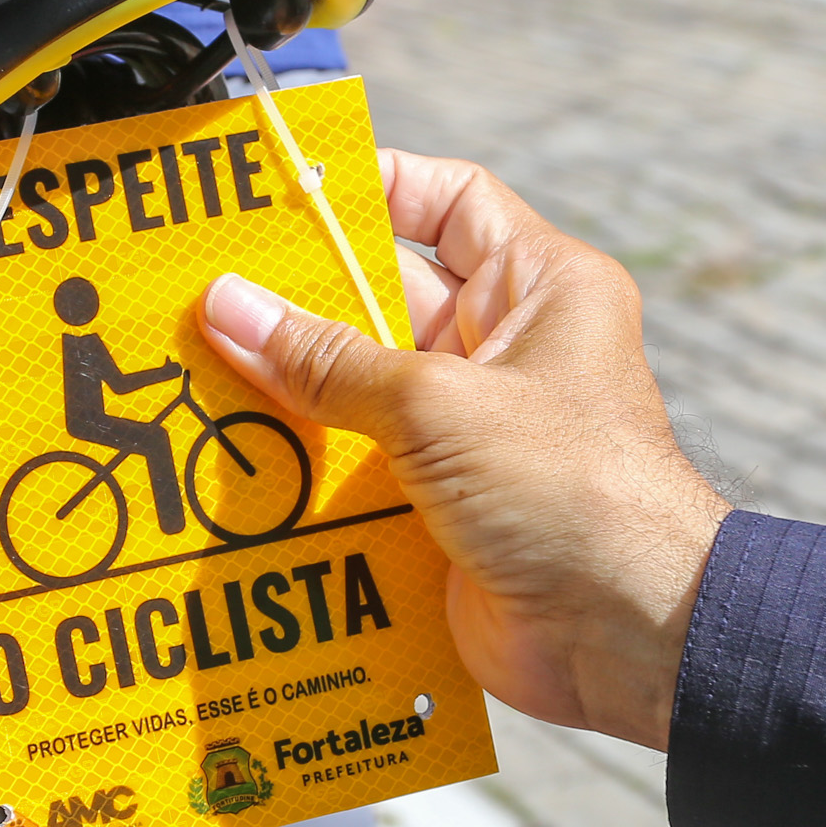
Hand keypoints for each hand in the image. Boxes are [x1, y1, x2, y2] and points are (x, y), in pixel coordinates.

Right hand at [198, 150, 729, 747]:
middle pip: (385, 300)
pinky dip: (307, 471)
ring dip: (292, 392)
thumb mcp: (437, 406)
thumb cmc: (569, 491)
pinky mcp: (446, 506)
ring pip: (361, 391)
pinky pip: (361, 470)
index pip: (448, 200)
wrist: (628, 637)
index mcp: (539, 289)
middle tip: (205, 292)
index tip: (284, 194)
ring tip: (197, 374)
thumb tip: (230, 305)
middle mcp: (510, 350)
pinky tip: (235, 462)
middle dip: (301, 302)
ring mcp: (476, 431)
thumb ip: (329, 361)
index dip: (370, 189)